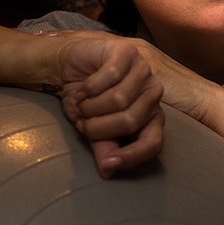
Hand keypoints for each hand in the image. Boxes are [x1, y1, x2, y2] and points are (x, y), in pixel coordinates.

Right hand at [46, 33, 165, 176]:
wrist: (69, 67)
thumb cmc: (86, 100)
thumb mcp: (92, 129)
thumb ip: (104, 147)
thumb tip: (107, 172)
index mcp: (151, 117)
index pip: (154, 143)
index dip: (132, 156)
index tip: (108, 163)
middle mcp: (154, 94)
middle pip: (130, 121)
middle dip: (98, 127)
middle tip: (83, 121)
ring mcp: (144, 71)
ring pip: (119, 100)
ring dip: (90, 106)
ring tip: (82, 103)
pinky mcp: (128, 52)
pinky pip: (110, 77)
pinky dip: (88, 87)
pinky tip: (82, 88)